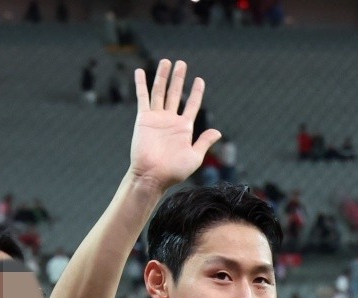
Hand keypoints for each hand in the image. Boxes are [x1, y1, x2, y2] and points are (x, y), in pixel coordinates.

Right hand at [130, 59, 220, 190]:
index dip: (196, 92)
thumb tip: (218, 132)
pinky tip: (140, 71)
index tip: (199, 80)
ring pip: (160, 91)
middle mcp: (171, 120)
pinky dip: (141, 84)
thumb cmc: (174, 171)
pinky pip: (142, 98)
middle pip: (176, 93)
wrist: (153, 176)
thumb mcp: (194, 157)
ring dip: (163, 76)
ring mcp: (157, 118)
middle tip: (181, 63)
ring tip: (166, 61)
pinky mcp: (144, 119)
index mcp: (184, 128)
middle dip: (179, 78)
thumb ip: (204, 142)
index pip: (192, 105)